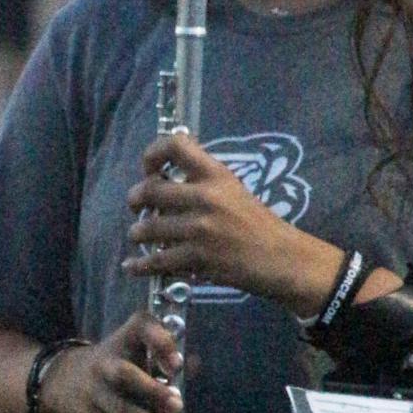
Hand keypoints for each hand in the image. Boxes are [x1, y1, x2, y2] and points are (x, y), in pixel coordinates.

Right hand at [35, 313, 185, 412]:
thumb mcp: (133, 347)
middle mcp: (105, 363)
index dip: (160, 342)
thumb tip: (195, 366)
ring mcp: (95, 392)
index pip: (140, 327)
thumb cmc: (114, 360)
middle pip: (124, 376)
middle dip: (152, 391)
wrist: (62, 378)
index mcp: (122, 339)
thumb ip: (163, 353)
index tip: (177, 364)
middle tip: (178, 405)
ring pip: (123, 412)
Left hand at [122, 133, 334, 306]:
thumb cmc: (257, 223)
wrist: (280, 258)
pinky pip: (157, 261)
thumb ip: (203, 181)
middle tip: (135, 206)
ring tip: (138, 236)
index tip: (149, 169)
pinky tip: (132, 266)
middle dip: (135, 199)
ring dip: (137, 233)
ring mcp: (199, 229)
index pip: (175, 146)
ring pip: (149, 228)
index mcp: (215, 174)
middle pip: (150, 190)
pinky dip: (139, 265)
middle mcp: (205, 197)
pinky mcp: (197, 258)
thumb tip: (166, 179)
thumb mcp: (233, 189)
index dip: (152, 154)